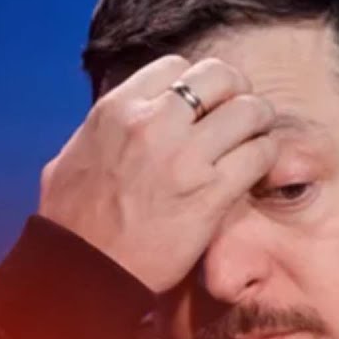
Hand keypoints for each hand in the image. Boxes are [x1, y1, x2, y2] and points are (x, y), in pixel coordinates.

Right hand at [39, 55, 278, 292]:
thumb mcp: (72, 156)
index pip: (177, 67)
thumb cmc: (73, 221)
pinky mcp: (211, 193)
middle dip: (238, 91)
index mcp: (118, 109)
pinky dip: (266, 156)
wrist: (84, 271)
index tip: (204, 103)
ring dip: (259, 123)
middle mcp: (154, 124)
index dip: (198, 82)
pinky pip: (260, 154)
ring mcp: (185, 157)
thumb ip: (103, 129)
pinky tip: (258, 169)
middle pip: (221, 76)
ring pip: (249, 111)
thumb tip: (119, 120)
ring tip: (256, 139)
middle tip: (242, 113)